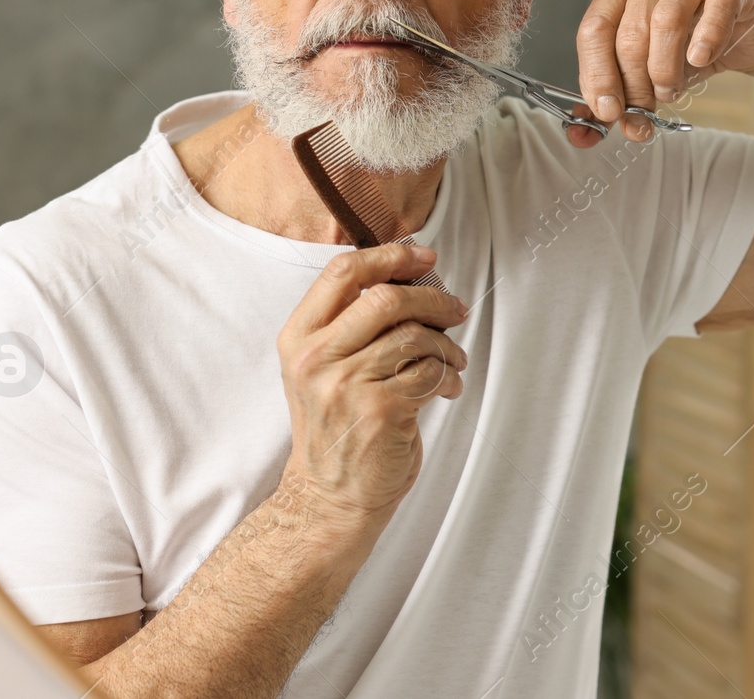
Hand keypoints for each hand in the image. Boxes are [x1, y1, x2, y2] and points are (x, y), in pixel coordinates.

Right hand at [273, 244, 469, 534]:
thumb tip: (413, 278)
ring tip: (454, 358)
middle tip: (455, 308)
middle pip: (386, 298)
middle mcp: (315, 358)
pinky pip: (429, 372)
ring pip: (414, 335)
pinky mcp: (379, 410)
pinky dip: (448, 376)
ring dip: (447, 343)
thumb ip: (352, 325)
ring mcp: (345, 384)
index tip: (424, 257)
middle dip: (432, 298)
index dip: (390, 256)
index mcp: (298, 338)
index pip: (343, 272)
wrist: (328, 497)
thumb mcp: (322, 370)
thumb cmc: (336, 428)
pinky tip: (448, 386)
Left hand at [573, 0, 753, 145]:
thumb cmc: (691, 49)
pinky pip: (714, 12)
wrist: (748, 33)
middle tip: (643, 115)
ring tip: (670, 91)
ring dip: (665, 70)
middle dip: (635, 86)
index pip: (594, 30)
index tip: (608, 111)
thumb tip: (583, 135)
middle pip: (630, 35)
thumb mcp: (646, 73)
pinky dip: (706, 41)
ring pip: (664, 24)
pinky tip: (700, 60)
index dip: (597, 75)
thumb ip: (615, 100)